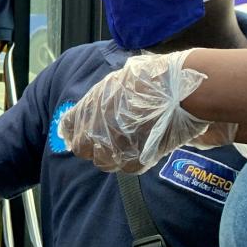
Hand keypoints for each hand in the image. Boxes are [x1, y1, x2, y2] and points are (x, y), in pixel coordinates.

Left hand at [58, 50, 236, 174]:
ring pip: (103, 162)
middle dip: (92, 146)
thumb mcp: (116, 81)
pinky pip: (126, 168)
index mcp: (88, 107)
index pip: (68, 126)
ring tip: (129, 145)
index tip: (77, 133)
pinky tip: (143, 149)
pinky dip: (133, 161)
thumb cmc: (150, 78)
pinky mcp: (135, 160)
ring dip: (113, 156)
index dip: (73, 130)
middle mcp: (95, 129)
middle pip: (81, 149)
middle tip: (109, 141)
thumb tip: (95, 106)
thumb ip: (101, 99)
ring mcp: (114, 147)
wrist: (177, 88)